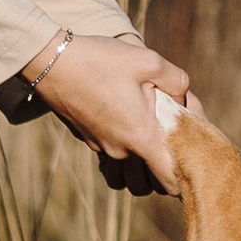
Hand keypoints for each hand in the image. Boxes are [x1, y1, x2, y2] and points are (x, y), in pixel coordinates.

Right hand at [26, 32, 201, 194]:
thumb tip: (184, 96)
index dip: (185, 178)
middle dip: (164, 167)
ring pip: (129, 167)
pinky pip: (113, 151)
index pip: (170, 181)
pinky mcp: (87, 138)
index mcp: (140, 136)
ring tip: (148, 127)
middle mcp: (120, 149)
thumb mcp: (148, 61)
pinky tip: (126, 116)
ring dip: (141, 158)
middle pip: (149, 179)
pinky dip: (123, 143)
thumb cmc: (100, 59)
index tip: (191, 162)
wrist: (49, 61)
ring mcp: (101, 147)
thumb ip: (177, 81)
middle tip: (171, 135)